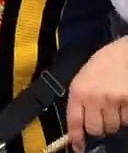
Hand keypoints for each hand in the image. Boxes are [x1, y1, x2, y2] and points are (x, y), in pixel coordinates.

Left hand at [66, 38, 127, 152]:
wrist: (125, 52)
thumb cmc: (103, 64)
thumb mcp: (84, 79)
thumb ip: (81, 100)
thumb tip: (80, 125)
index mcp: (78, 91)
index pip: (74, 120)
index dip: (76, 138)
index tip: (78, 148)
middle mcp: (94, 98)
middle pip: (96, 129)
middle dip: (100, 128)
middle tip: (103, 116)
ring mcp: (113, 100)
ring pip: (114, 126)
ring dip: (115, 121)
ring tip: (115, 104)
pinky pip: (127, 120)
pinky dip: (126, 115)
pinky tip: (124, 102)